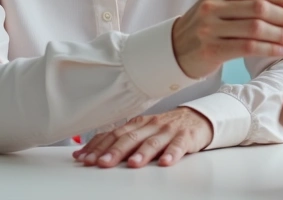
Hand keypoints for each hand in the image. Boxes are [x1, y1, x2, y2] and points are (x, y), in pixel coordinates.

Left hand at [72, 107, 212, 167]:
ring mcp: (168, 130)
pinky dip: (172, 153)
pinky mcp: (186, 137)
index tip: (85, 159)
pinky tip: (165, 162)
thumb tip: (90, 153)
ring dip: (141, 153)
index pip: (114, 134)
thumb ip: (120, 141)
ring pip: (153, 141)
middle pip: (130, 138)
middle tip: (102, 163)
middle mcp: (150, 126)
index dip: (99, 147)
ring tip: (133, 163)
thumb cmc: (165, 129)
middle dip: (114, 151)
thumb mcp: (142, 132)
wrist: (197, 118)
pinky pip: (178, 145)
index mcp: (137, 124)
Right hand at [172, 0, 282, 78]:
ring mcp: (210, 28)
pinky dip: (270, 48)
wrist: (173, 52)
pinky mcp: (212, 50)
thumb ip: (243, 4)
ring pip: (256, 28)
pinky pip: (248, 47)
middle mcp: (212, 7)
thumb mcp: (216, 8)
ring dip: (282, 33)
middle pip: (259, 8)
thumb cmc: (203, 30)